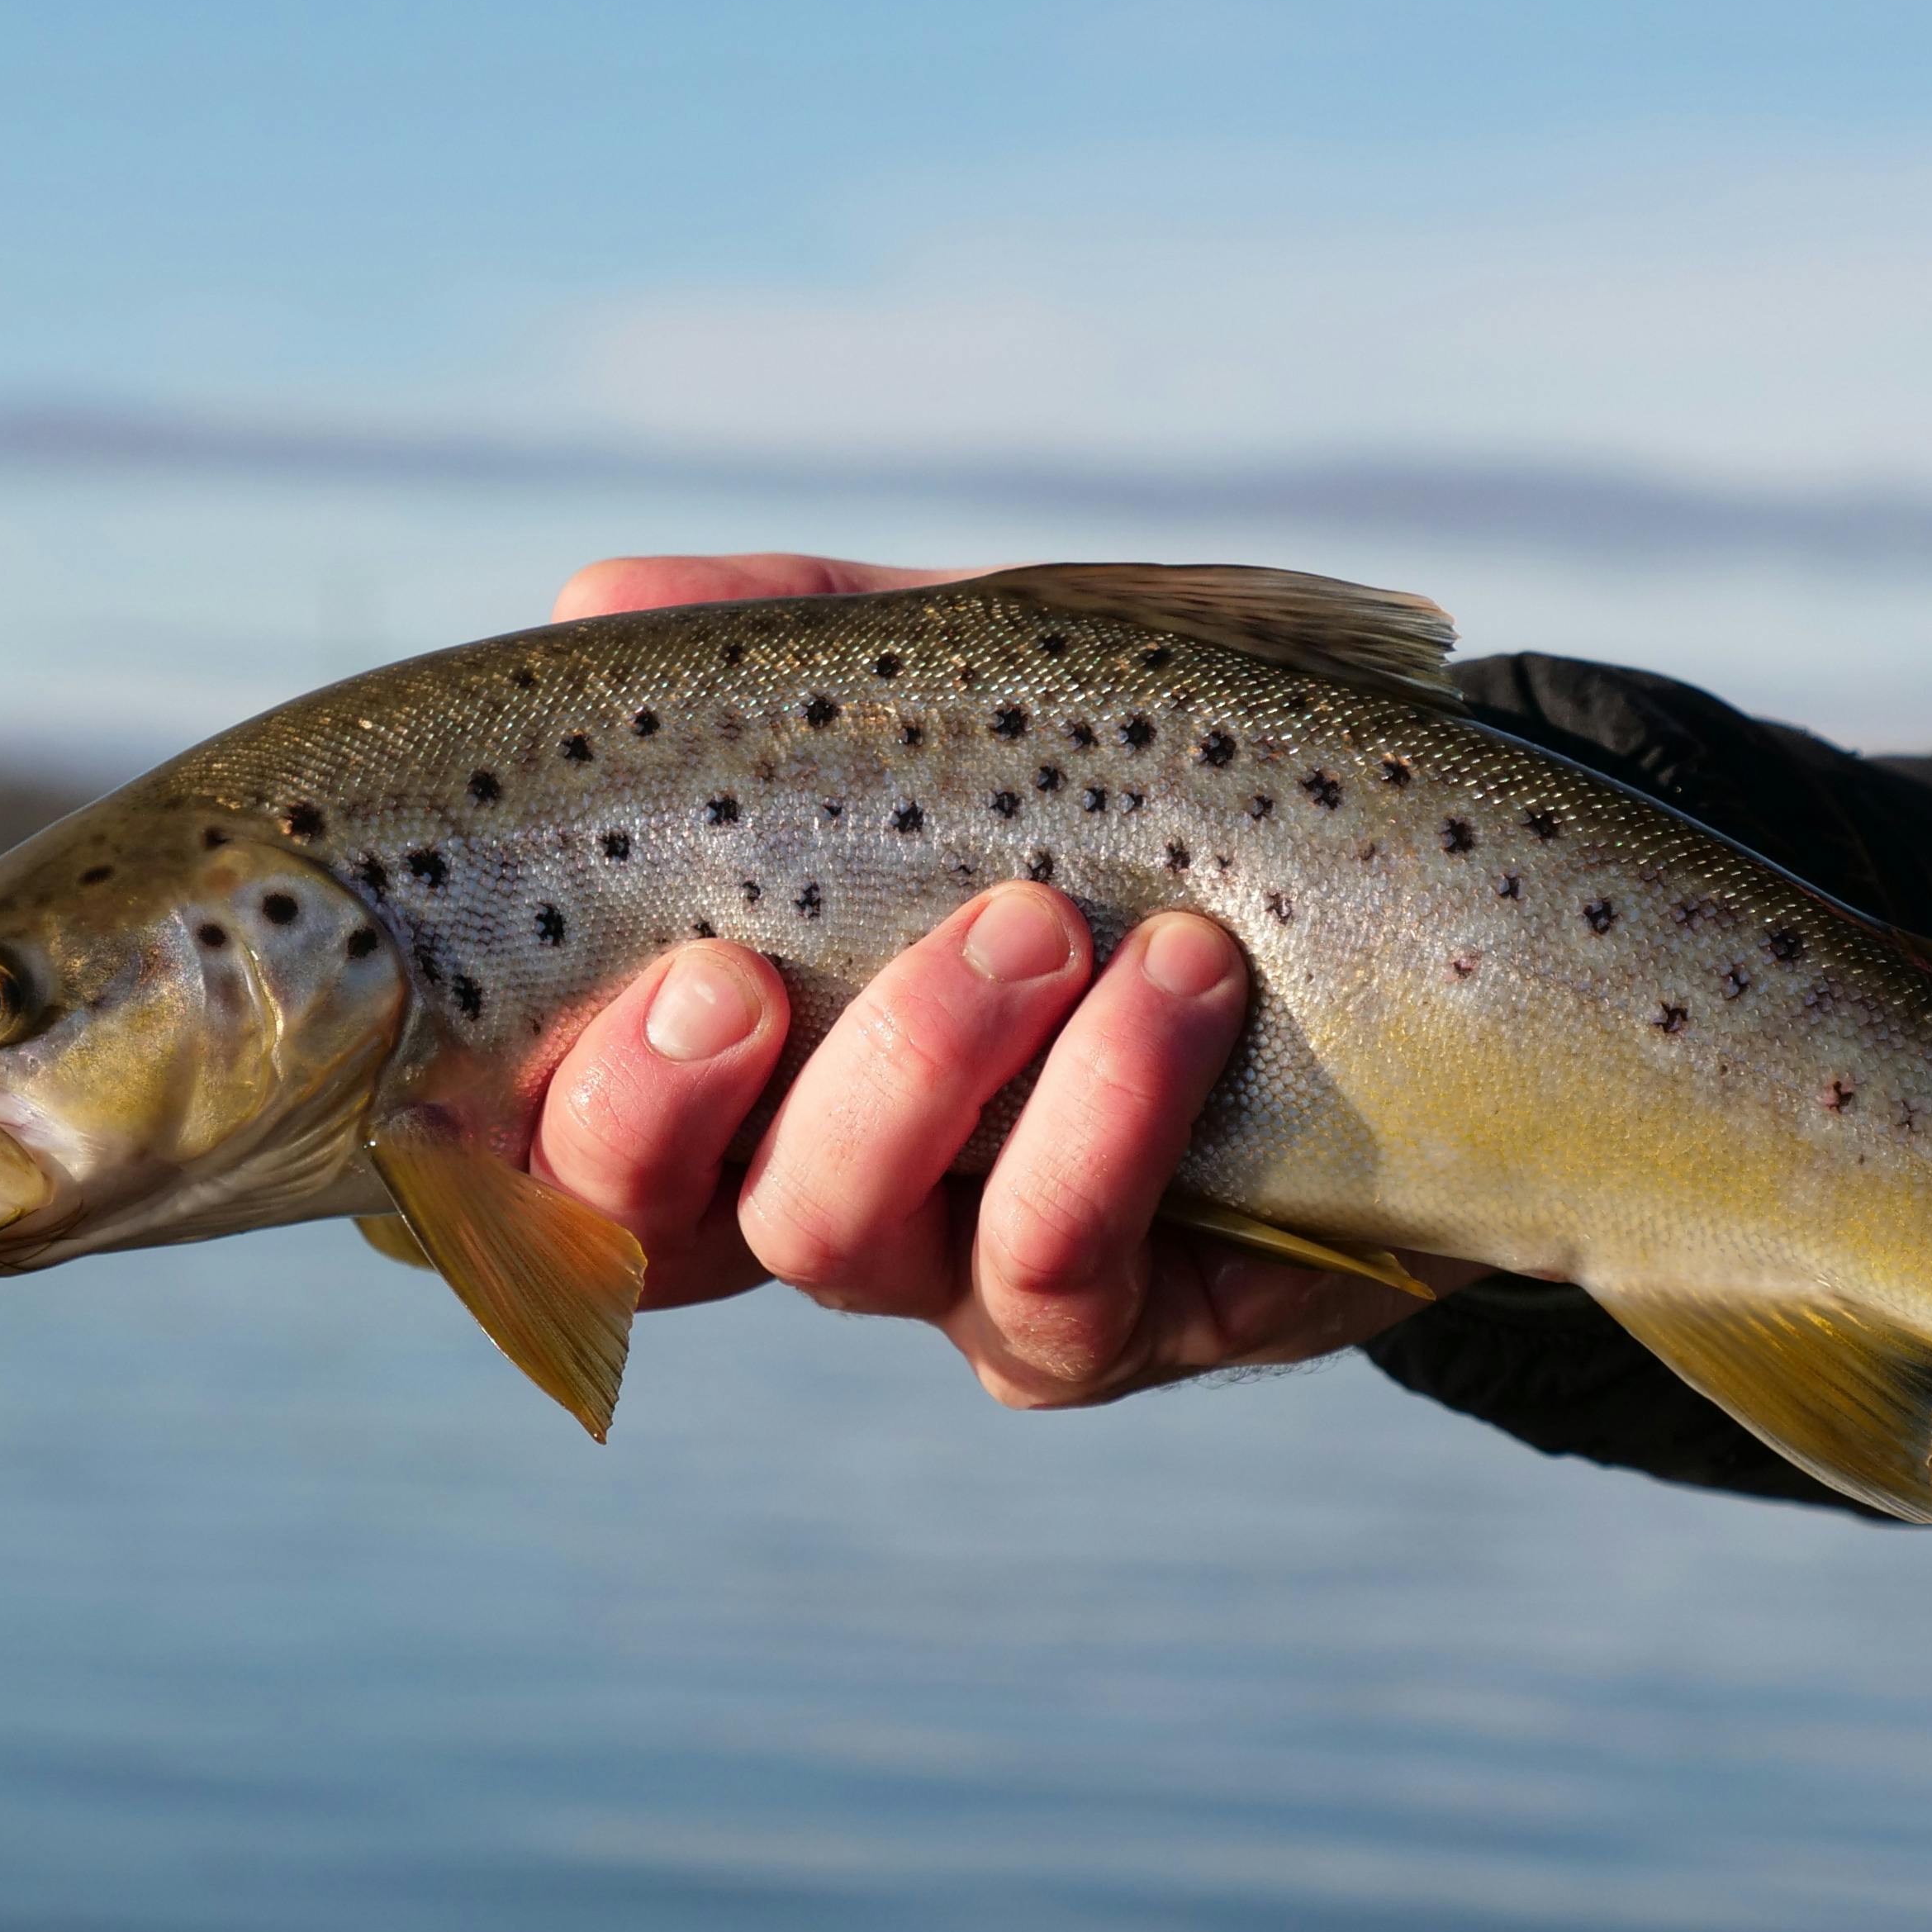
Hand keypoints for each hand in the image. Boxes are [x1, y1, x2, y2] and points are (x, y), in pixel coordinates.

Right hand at [525, 553, 1455, 1404]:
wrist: (1430, 908)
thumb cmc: (1156, 796)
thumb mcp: (977, 688)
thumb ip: (794, 647)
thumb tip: (598, 602)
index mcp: (724, 1053)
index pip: (533, 1118)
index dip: (501, 1094)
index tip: (597, 951)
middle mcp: (804, 1180)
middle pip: (636, 1222)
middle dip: (654, 1099)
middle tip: (738, 970)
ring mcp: (949, 1274)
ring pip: (831, 1236)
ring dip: (916, 1067)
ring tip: (1043, 920)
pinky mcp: (1115, 1329)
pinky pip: (1051, 1272)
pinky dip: (1103, 1114)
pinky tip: (1183, 973)